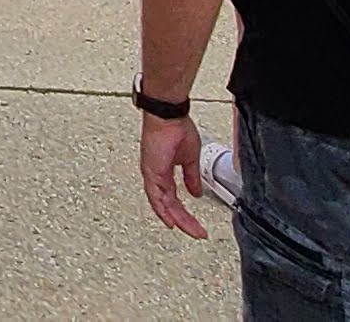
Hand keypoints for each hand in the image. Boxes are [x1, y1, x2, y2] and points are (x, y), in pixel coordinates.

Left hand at [138, 107, 210, 237]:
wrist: (169, 116)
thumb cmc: (176, 129)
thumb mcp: (190, 158)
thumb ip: (191, 178)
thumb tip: (196, 193)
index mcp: (164, 173)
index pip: (174, 200)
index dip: (184, 214)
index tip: (196, 226)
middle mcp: (156, 176)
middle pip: (169, 206)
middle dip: (184, 221)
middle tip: (197, 233)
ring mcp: (152, 175)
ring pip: (163, 204)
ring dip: (177, 218)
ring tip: (190, 230)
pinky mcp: (151, 171)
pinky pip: (155, 196)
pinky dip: (162, 210)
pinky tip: (170, 221)